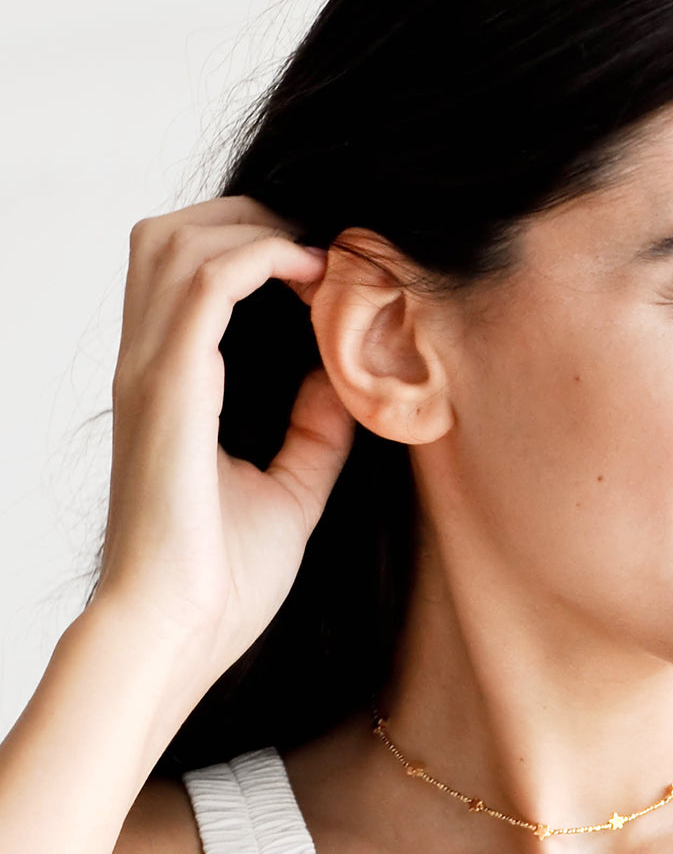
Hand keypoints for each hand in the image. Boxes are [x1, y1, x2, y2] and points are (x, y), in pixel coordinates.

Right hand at [92, 195, 355, 683]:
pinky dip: (259, 256)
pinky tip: (312, 274)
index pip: (188, 272)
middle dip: (251, 219)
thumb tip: (343, 379)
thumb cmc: (221, 581)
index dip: (257, 247)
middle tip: (324, 251)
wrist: (177, 634)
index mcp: (168, 388)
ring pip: (178, 240)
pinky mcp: (167, 389)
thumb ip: (313, 430)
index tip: (329, 271)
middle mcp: (148, 368)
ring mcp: (150, 374)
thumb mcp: (290, 490)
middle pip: (173, 234)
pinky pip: (203, 283)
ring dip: (256, 229)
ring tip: (321, 260)